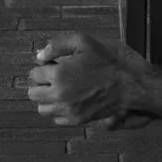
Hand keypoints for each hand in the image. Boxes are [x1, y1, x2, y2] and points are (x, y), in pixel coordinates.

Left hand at [28, 29, 145, 131]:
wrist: (128, 85)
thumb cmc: (107, 62)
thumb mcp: (83, 42)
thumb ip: (57, 45)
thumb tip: (40, 56)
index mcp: (58, 74)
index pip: (34, 74)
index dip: (43, 68)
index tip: (53, 67)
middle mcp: (59, 95)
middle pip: (33, 93)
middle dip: (41, 84)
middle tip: (54, 79)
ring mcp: (68, 110)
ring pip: (42, 108)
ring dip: (47, 99)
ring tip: (60, 90)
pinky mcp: (77, 120)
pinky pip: (56, 119)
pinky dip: (59, 111)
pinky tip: (69, 100)